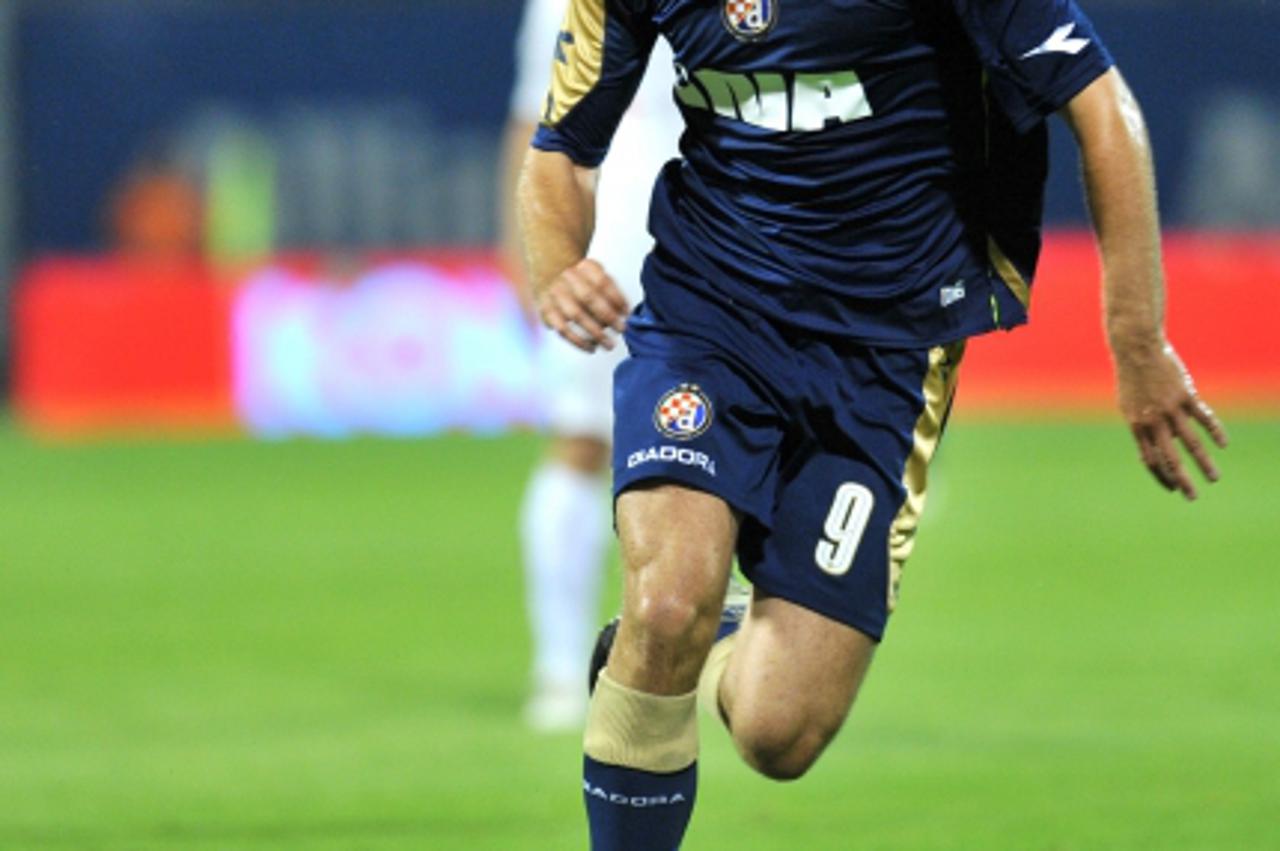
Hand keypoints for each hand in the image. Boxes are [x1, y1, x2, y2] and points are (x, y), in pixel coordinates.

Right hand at [535, 258, 629, 351]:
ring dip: (595, 332)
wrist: (552, 277)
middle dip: (608, 316)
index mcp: (585, 266)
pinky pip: (563, 329)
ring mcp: (555, 293)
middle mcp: (568, 277)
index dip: (617, 299)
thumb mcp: (599, 278)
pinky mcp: (547, 310)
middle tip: (621, 329)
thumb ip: (612, 293)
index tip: (627, 314)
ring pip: (575, 315)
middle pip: (588, 297)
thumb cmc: (583, 283)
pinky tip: (592, 348)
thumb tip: (625, 315)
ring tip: (609, 344)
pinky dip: (578, 341)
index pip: (602, 282)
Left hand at [1115, 342, 1227, 499]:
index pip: (1150, 460)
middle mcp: (1154, 421)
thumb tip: (1164, 445)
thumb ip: (1144, 427)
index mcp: (1137, 426)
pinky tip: (1223, 444)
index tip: (1173, 489)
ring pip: (1191, 442)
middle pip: (1170, 458)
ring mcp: (1171, 409)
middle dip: (1182, 481)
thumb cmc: (1132, 379)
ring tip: (1214, 479)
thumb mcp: (1129, 406)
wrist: (1136, 350)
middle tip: (1192, 498)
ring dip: (1204, 463)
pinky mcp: (1186, 395)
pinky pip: (1203, 417)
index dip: (1162, 477)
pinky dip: (1215, 431)